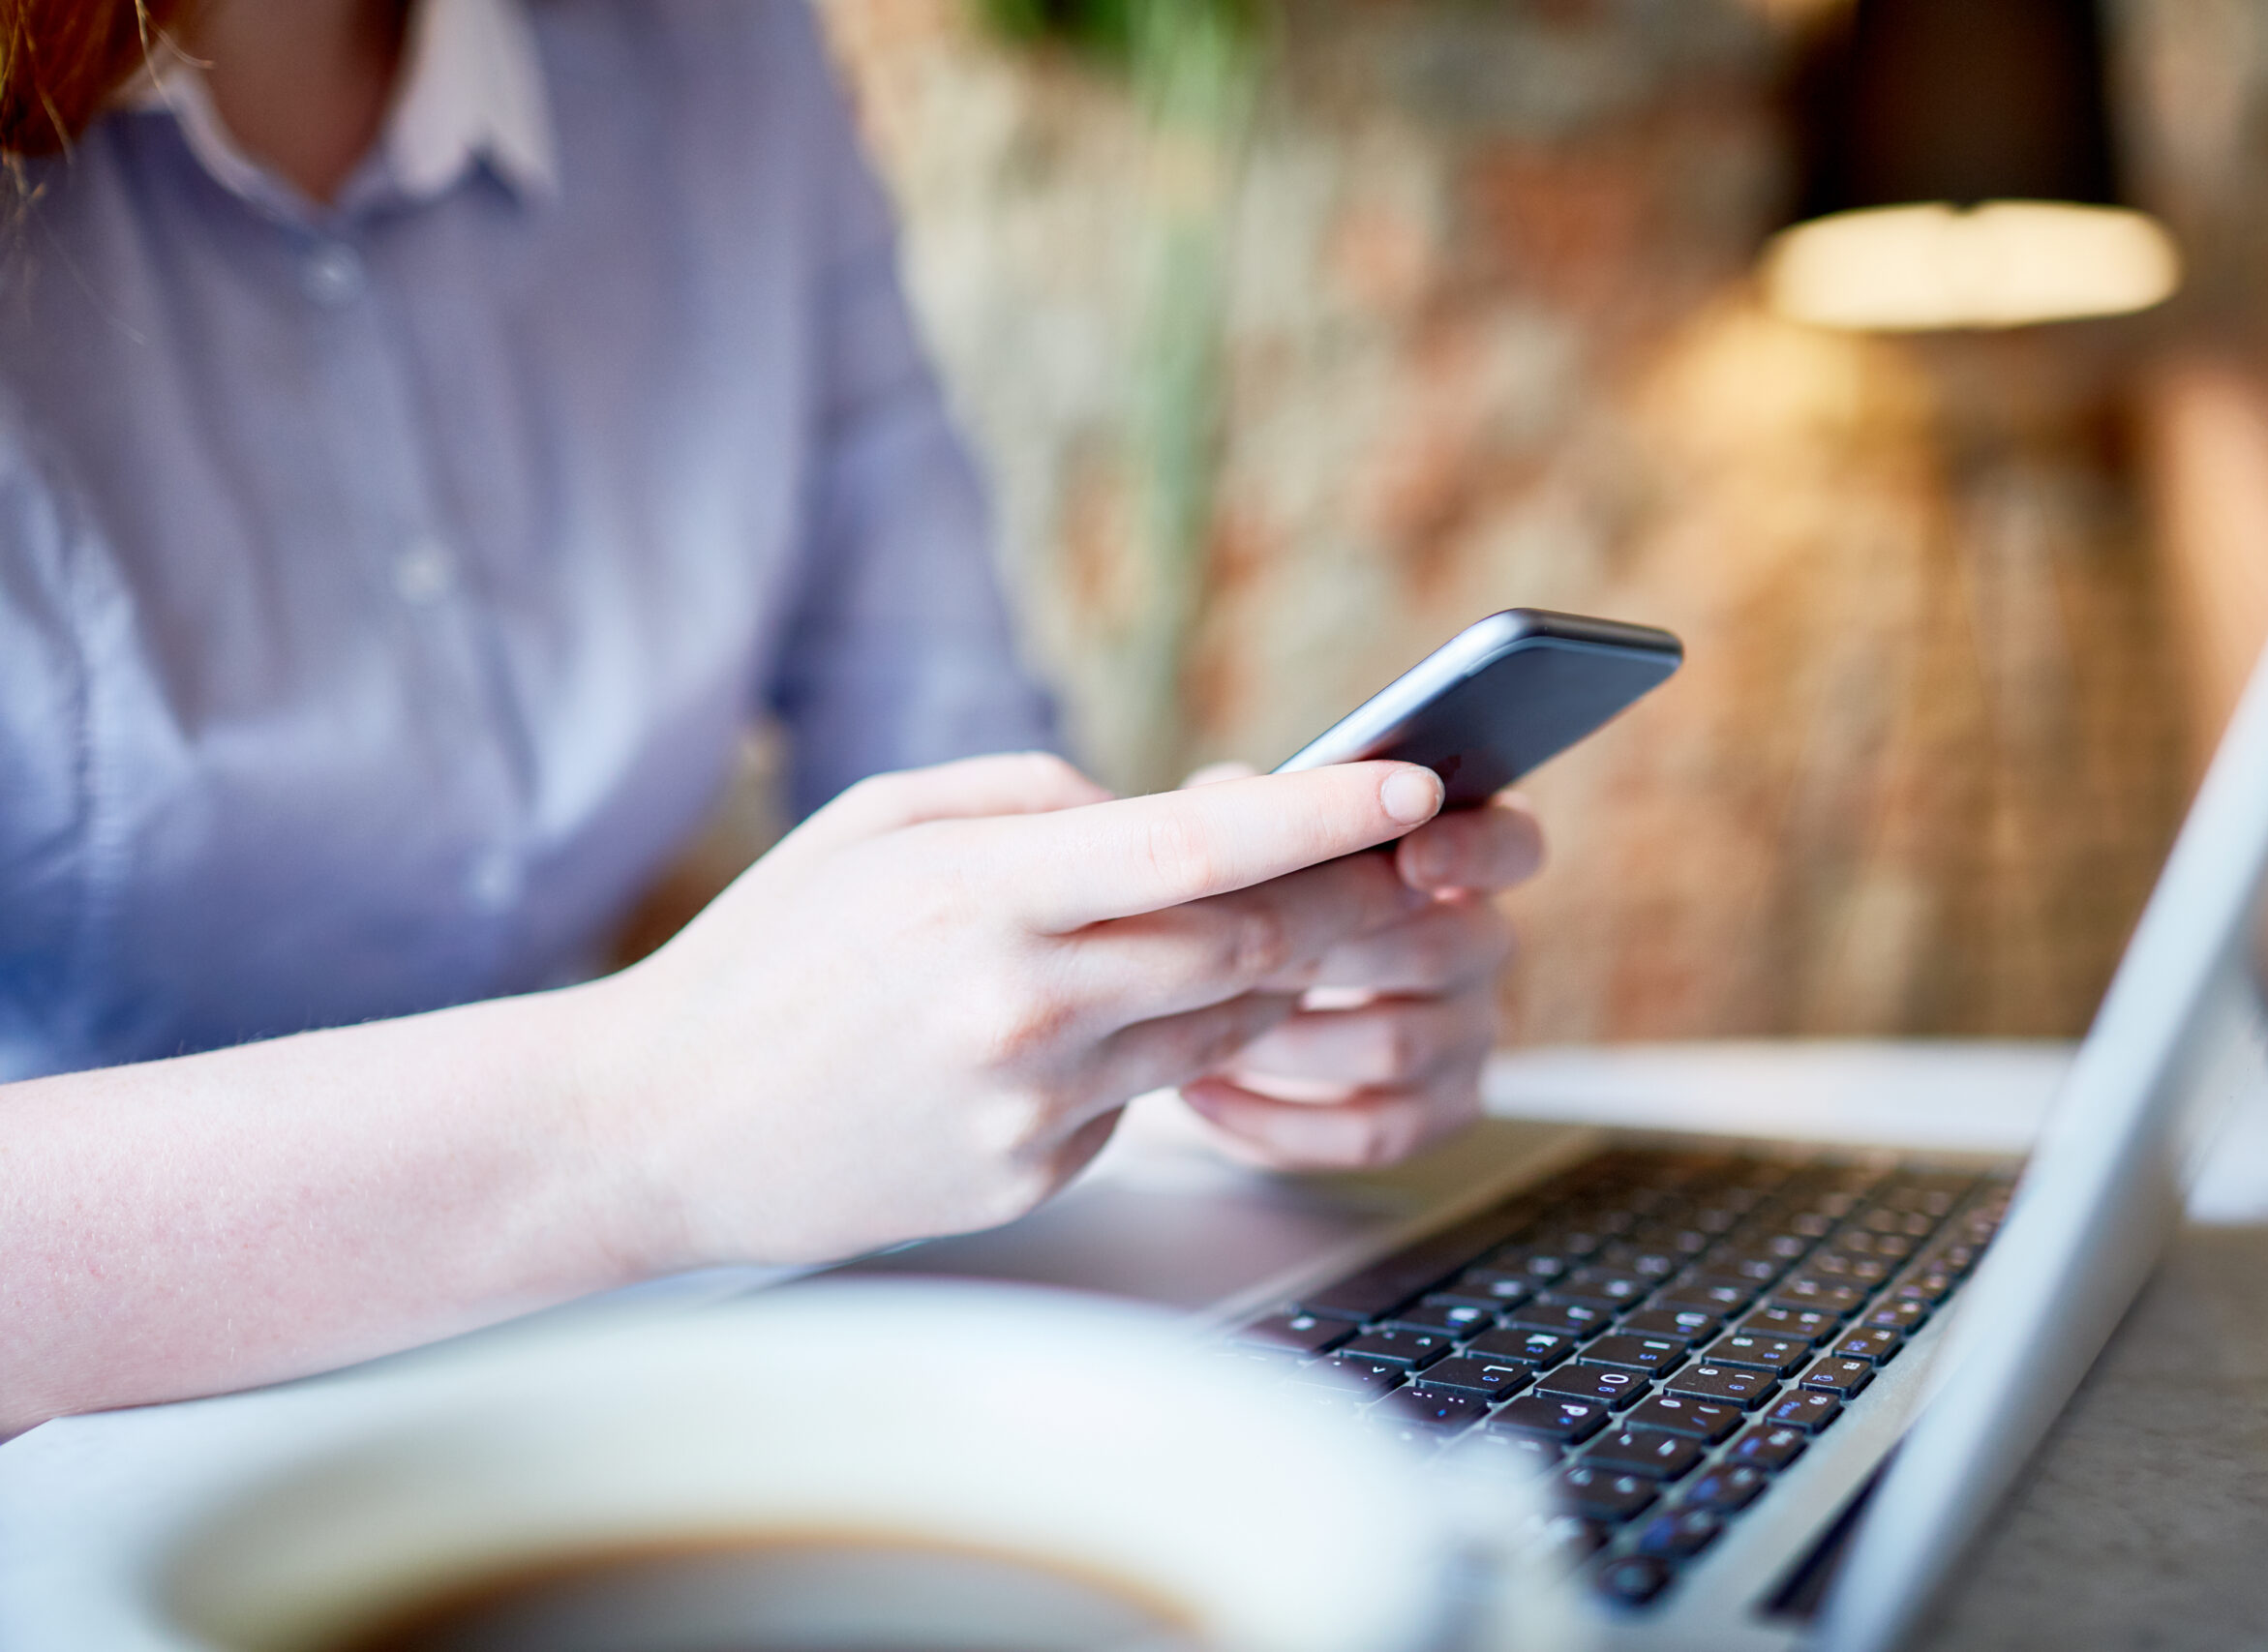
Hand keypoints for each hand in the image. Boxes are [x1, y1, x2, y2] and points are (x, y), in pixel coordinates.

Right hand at [577, 751, 1449, 1270]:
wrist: (662, 1127)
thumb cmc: (769, 956)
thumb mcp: (880, 825)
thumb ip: (1035, 799)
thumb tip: (1161, 812)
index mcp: (981, 895)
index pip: (1197, 848)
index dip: (1326, 817)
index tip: (1418, 784)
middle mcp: (1020, 1006)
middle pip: (1248, 948)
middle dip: (1335, 903)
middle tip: (1388, 863)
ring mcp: (1031, 1107)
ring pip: (1219, 1028)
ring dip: (1262, 977)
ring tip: (1253, 930)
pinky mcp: (1034, 1177)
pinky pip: (1144, 1097)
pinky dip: (1152, 1050)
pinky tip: (1083, 1030)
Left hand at [1173, 769, 1544, 1170]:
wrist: (1224, 1008)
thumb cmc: (1248, 898)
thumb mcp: (1244, 837)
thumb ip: (1248, 808)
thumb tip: (1228, 800)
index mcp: (1458, 857)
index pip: (1512, 844)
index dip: (1473, 849)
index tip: (1411, 856)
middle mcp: (1482, 945)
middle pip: (1440, 950)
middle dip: (1324, 952)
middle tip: (1233, 952)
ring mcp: (1469, 1034)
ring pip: (1397, 1046)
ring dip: (1285, 1040)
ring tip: (1197, 1026)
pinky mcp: (1437, 1112)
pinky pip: (1373, 1131)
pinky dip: (1277, 1118)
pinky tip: (1203, 1093)